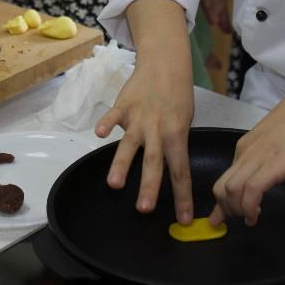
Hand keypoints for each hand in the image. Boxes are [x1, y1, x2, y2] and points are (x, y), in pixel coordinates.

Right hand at [95, 60, 195, 222]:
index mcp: (177, 136)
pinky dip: (106, 124)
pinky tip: (99, 134)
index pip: (181, 172)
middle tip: (144, 209)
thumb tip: (171, 171)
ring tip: (114, 184)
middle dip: (149, 187)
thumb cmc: (177, 96)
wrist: (165, 64)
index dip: (182, 197)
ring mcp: (139, 118)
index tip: (184, 220)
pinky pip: (113, 116)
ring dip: (122, 165)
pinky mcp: (123, 106)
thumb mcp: (185, 121)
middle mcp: (158, 130)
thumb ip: (176, 144)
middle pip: (154, 163)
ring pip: (130, 145)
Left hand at [208, 83, 284, 226]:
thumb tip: (271, 167)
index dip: (223, 199)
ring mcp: (257, 159)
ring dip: (236, 211)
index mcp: (246, 146)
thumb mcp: (278, 139)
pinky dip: (249, 208)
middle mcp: (245, 153)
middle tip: (238, 220)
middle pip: (221, 187)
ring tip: (249, 218)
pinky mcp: (271, 166)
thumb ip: (269, 153)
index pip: (225, 176)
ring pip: (230, 191)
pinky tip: (255, 216)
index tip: (224, 214)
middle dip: (225, 209)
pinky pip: (250, 192)